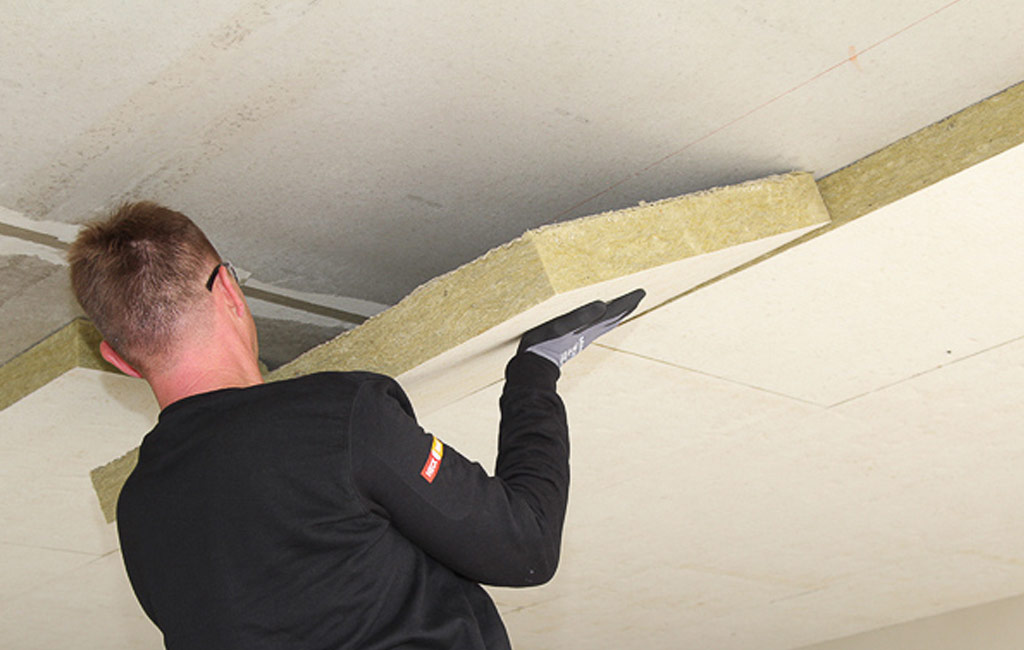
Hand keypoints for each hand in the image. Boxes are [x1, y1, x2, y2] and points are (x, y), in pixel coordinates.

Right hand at [518, 289, 644, 366]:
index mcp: (588, 328)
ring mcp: (583, 337)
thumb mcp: (560, 327)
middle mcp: (589, 332)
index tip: (641, 292)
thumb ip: (580, 316)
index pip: (613, 312)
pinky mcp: (575, 339)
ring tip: (625, 306)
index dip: (626, 302)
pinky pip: (596, 326)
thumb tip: (603, 305)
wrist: (535, 366)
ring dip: (617, 314)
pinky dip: (604, 320)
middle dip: (626, 307)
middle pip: (613, 318)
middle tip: (639, 296)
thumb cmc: (544, 344)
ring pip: (606, 323)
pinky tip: (600, 319)